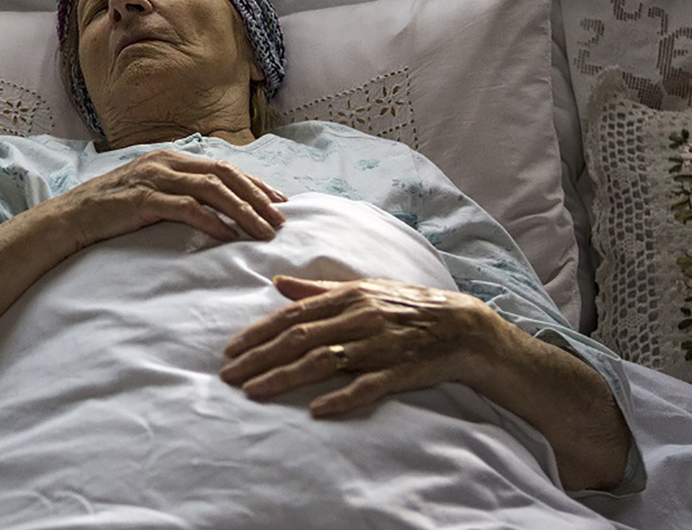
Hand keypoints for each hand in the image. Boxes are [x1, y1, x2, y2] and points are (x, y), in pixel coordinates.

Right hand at [56, 149, 286, 249]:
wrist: (71, 218)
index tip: (279, 203)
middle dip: (257, 197)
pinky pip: (186, 208)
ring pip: (211, 189)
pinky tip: (228, 235)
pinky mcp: (143, 199)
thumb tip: (218, 208)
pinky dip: (211, 221)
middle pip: (224, 174)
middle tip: (280, 220)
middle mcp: (166, 162)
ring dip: (242, 210)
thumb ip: (180, 192)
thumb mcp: (151, 192)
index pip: (224, 166)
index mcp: (172, 157)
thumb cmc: (113, 211)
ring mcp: (154, 178)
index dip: (255, 184)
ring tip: (262, 231)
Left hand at [220, 276, 496, 416]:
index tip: (230, 350)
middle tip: (229, 376)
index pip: (293, 316)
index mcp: (347, 297)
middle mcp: (359, 318)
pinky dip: (341, 397)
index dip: (259, 333)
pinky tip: (317, 410)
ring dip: (285, 378)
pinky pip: (367, 386)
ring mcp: (379, 346)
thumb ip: (317, 291)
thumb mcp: (362, 290)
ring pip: (324, 362)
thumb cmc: (406, 307)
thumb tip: (277, 282)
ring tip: (254, 392)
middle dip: (260, 358)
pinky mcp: (399, 371)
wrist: (462, 327)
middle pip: (300, 339)